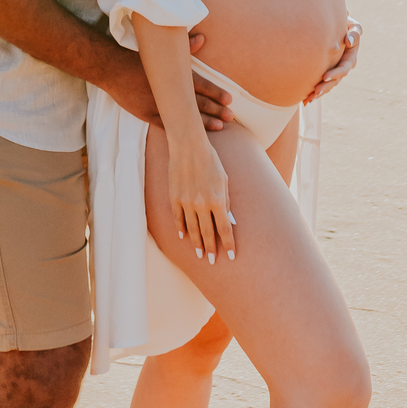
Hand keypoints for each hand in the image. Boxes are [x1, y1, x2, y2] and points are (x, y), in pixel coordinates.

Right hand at [97, 36, 232, 129]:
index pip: (199, 85)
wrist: (113, 69)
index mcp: (172, 76)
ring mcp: (158, 105)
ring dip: (204, 122)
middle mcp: (167, 92)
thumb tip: (202, 37)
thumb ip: (183, 47)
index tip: (229, 100)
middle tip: (231, 116)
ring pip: (185, 117)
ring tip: (221, 126)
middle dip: (215, 109)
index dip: (215, 93)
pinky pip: (167, 126)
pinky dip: (181, 130)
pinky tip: (193, 136)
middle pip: (196, 102)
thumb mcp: (160, 51)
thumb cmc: (137, 58)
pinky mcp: (147, 114)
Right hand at [168, 133, 234, 264]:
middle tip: (212, 261)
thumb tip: (230, 222)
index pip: (225, 229)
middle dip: (211, 249)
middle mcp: (202, 204)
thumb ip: (226, 202)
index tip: (232, 257)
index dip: (229, 244)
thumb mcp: (224, 180)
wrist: (188, 145)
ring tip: (199, 254)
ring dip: (196, 243)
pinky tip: (184, 237)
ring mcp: (187, 202)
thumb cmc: (210, 160)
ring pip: (192, 229)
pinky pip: (178, 219)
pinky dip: (181, 229)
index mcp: (218, 199)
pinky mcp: (174, 198)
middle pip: (208, 233)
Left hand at [303, 19, 361, 103]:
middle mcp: (343, 67)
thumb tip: (349, 41)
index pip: (343, 69)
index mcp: (350, 58)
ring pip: (328, 85)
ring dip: (319, 93)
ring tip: (308, 99)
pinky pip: (321, 83)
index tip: (324, 76)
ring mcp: (335, 70)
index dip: (335, 73)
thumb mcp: (354, 26)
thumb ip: (355, 33)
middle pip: (335, 81)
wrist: (339, 25)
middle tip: (315, 92)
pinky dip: (314, 92)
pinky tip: (305, 100)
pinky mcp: (327, 71)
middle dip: (326, 87)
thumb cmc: (347, 25)